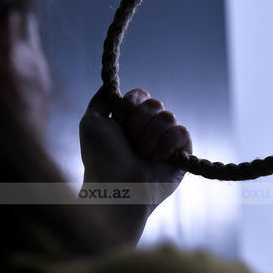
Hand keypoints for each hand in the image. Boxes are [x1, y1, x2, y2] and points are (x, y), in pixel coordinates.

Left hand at [79, 87, 190, 207]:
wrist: (116, 188)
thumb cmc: (100, 158)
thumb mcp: (91, 122)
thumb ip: (101, 99)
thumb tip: (110, 83)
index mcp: (130, 120)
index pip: (141, 95)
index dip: (131, 105)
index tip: (119, 120)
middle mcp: (149, 129)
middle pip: (155, 104)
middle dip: (139, 123)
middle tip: (130, 143)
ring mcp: (166, 142)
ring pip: (168, 117)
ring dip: (150, 137)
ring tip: (142, 155)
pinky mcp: (181, 155)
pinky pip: (182, 132)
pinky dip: (167, 144)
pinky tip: (157, 159)